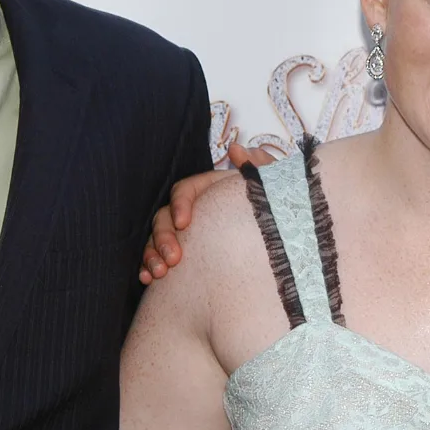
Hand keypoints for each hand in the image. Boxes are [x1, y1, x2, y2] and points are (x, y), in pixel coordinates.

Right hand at [139, 142, 275, 283]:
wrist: (280, 250)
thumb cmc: (272, 214)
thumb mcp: (272, 190)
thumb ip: (259, 169)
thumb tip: (238, 150)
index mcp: (209, 191)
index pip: (185, 190)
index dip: (180, 204)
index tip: (184, 223)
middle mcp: (193, 211)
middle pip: (165, 216)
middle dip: (164, 237)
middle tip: (174, 259)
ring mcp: (184, 235)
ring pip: (156, 239)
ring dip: (152, 254)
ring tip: (160, 274)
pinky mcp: (180, 256)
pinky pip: (157, 259)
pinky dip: (149, 267)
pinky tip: (149, 279)